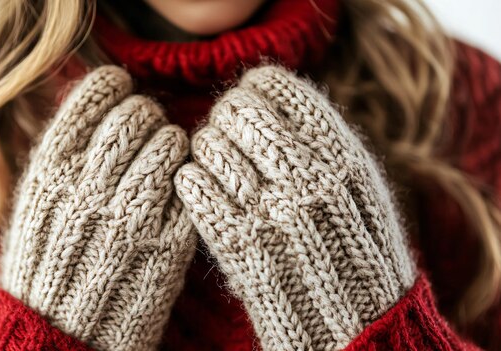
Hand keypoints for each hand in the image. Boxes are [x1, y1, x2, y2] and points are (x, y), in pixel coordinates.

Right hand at [0, 66, 196, 350]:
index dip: (115, 86)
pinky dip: (186, 178)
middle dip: (147, 113)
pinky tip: (173, 188)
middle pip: (138, 114)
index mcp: (52, 170)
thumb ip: (64, 152)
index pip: (96, 94)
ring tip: (164, 156)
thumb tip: (98, 102)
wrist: (59, 331)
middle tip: (147, 127)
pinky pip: (188, 186)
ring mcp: (133, 215)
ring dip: (172, 142)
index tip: (122, 91)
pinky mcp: (169, 243)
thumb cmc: (46, 264)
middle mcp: (92, 187)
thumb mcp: (36, 202)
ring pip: (171, 143)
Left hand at [174, 66, 415, 350]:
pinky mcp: (236, 241)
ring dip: (205, 150)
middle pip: (235, 110)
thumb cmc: (357, 246)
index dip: (252, 90)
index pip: (273, 85)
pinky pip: (192, 186)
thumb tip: (270, 94)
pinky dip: (190, 181)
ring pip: (208, 144)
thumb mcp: (359, 183)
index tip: (249, 103)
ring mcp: (267, 208)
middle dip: (224, 117)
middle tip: (227, 134)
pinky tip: (203, 190)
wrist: (356, 320)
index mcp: (337, 152)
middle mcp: (302, 175)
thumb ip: (320, 137)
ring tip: (217, 167)